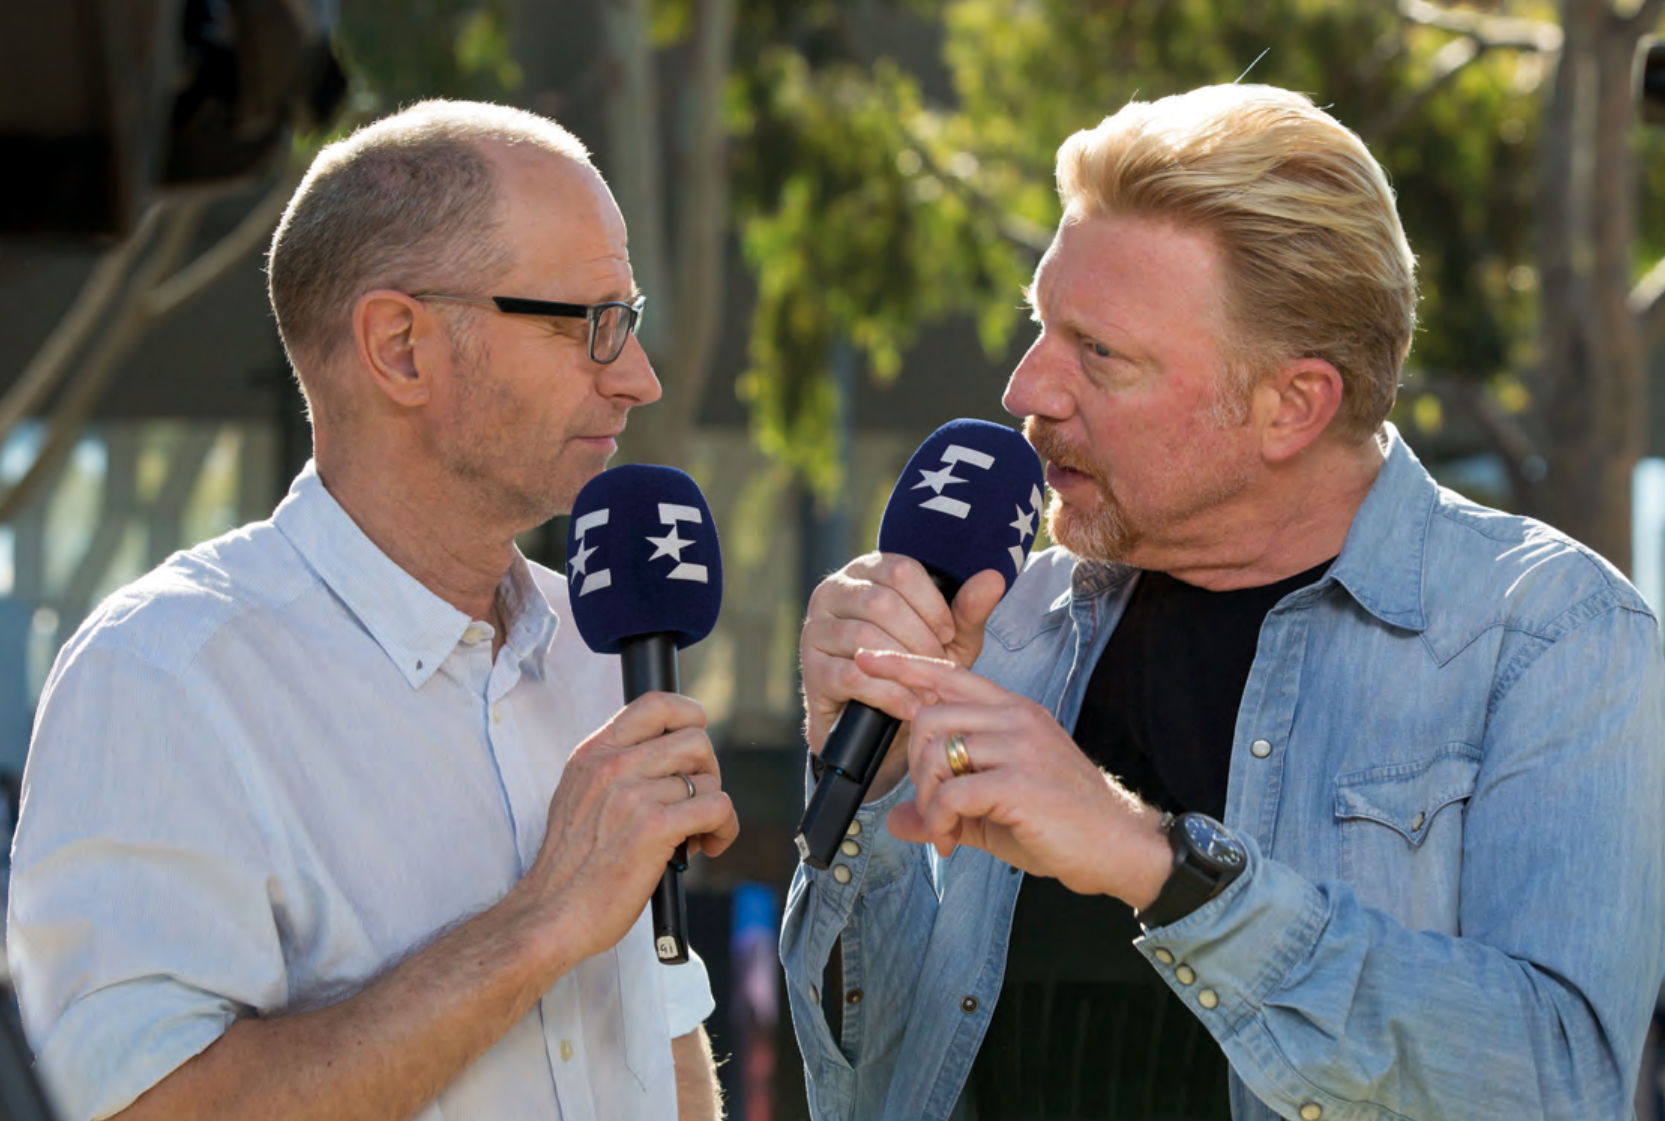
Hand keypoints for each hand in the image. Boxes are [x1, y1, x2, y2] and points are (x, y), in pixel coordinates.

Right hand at [511, 693, 738, 966]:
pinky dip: (724, 829)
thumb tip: (671, 757)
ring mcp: (632, 795)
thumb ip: (616, 769)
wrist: (551, 914)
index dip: (690, 716)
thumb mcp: (579, 796)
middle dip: (708, 773)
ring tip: (694, 835)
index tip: (695, 745)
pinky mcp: (654, 828)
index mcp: (593, 753)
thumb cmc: (571, 866)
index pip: (655, 704)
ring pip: (709, 780)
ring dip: (713, 810)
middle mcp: (612, 766)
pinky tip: (709, 846)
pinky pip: (718, 808)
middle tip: (694, 804)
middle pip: (695, 741)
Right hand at [800, 554, 1004, 797]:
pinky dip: (889, 694)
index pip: (901, 570)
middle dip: (920, 639)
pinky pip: (852, 675)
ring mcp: (817, 630)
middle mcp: (834, 591)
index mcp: (867, 571)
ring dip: (905, 667)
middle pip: (881, 603)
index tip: (948, 636)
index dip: (932, 605)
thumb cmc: (917, 666)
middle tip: (938, 667)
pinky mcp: (812, 670)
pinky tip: (911, 707)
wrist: (884, 723)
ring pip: (864, 637)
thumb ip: (968, 609)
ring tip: (928, 689)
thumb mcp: (949, 639)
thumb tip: (994, 577)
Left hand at [857, 649, 1172, 906]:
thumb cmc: (1061, 822)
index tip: (867, 659)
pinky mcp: (1019, 783)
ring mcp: (1019, 747)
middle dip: (914, 768)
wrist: (1119, 846)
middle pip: (928, 717)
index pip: (949, 674)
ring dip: (928, 800)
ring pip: (936, 753)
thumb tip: (896, 822)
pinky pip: (952, 794)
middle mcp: (1015, 718)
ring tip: (944, 829)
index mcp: (1012, 711)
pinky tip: (952, 841)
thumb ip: (945, 806)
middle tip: (932, 807)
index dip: (903, 666)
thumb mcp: (993, 808)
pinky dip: (940, 822)